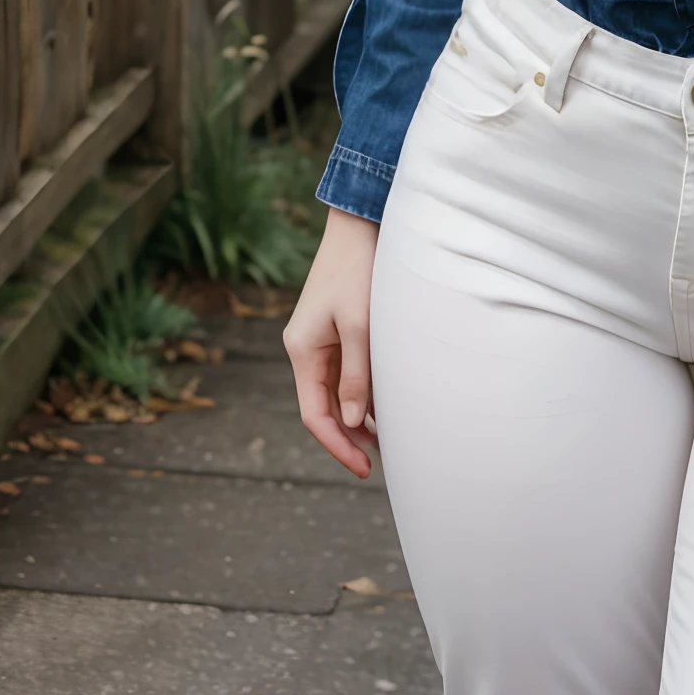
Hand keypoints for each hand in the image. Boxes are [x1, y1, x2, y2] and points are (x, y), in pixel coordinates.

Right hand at [284, 206, 381, 478]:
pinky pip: (347, 371)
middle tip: (382, 461)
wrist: (359, 224)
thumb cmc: (358, 271)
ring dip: (360, 415)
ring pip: (337, 391)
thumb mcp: (359, 326)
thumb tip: (356, 421)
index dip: (338, 445)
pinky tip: (388, 403)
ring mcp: (321, 339)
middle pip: (325, 407)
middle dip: (351, 435)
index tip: (363, 469)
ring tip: (391, 439)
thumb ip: (357, 375)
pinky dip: (364, 390)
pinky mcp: (337, 329)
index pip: (316, 415)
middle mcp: (306, 349)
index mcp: (302, 351)